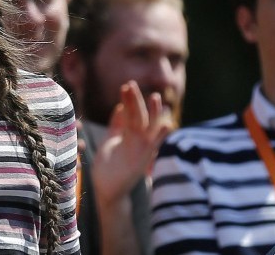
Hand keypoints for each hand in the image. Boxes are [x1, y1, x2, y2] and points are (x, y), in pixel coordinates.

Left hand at [92, 80, 173, 204]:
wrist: (107, 191)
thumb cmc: (108, 167)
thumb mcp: (111, 142)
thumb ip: (116, 126)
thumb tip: (120, 107)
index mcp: (129, 137)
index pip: (131, 114)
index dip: (129, 101)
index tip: (126, 86)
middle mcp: (137, 142)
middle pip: (139, 117)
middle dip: (136, 101)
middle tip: (131, 84)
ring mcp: (141, 151)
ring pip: (147, 128)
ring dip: (152, 113)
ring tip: (156, 98)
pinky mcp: (142, 161)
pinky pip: (154, 146)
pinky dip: (161, 136)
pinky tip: (168, 125)